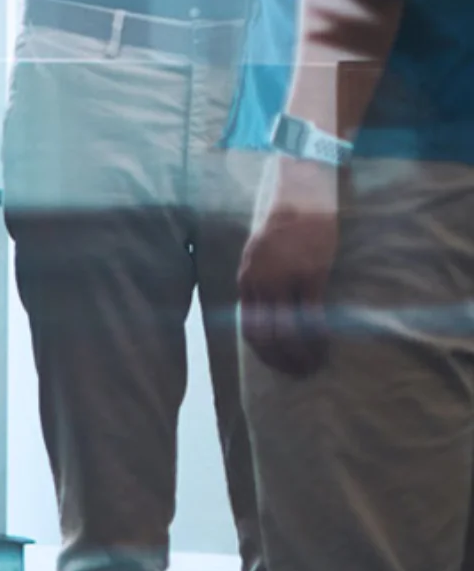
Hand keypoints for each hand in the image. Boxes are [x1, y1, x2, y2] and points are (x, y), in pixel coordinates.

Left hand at [238, 155, 340, 376]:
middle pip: (265, 336)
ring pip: (287, 333)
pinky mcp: (310, 276)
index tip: (278, 365)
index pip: (248, 327)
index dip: (263, 353)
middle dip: (281, 361)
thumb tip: (266, 315)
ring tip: (313, 365)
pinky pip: (311, 319)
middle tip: (298, 373)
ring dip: (301, 356)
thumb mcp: (260, 256)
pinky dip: (317, 340)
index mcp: (246, 277)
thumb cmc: (283, 226)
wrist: (301, 197)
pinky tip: (325, 347)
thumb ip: (260, 282)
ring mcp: (285, 279)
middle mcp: (260, 281)